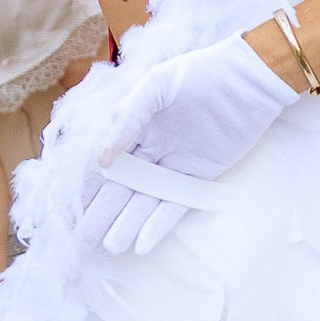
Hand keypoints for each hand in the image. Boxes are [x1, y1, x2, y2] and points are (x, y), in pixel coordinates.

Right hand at [78, 33, 298, 253]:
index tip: (69, 214)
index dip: (85, 190)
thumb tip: (102, 158)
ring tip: (110, 247)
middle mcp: (150, 151)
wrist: (250, 77)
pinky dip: (159, 224)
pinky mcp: (200, 176)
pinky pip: (176, 204)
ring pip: (144, 201)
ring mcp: (174, 165)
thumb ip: (128, 118)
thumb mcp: (157, 85)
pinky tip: (142, 243)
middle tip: (83, 241)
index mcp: (133, 129)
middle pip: (120, 189)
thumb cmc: (201, 73)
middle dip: (100, 214)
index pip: (102, 166)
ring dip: (127, 224)